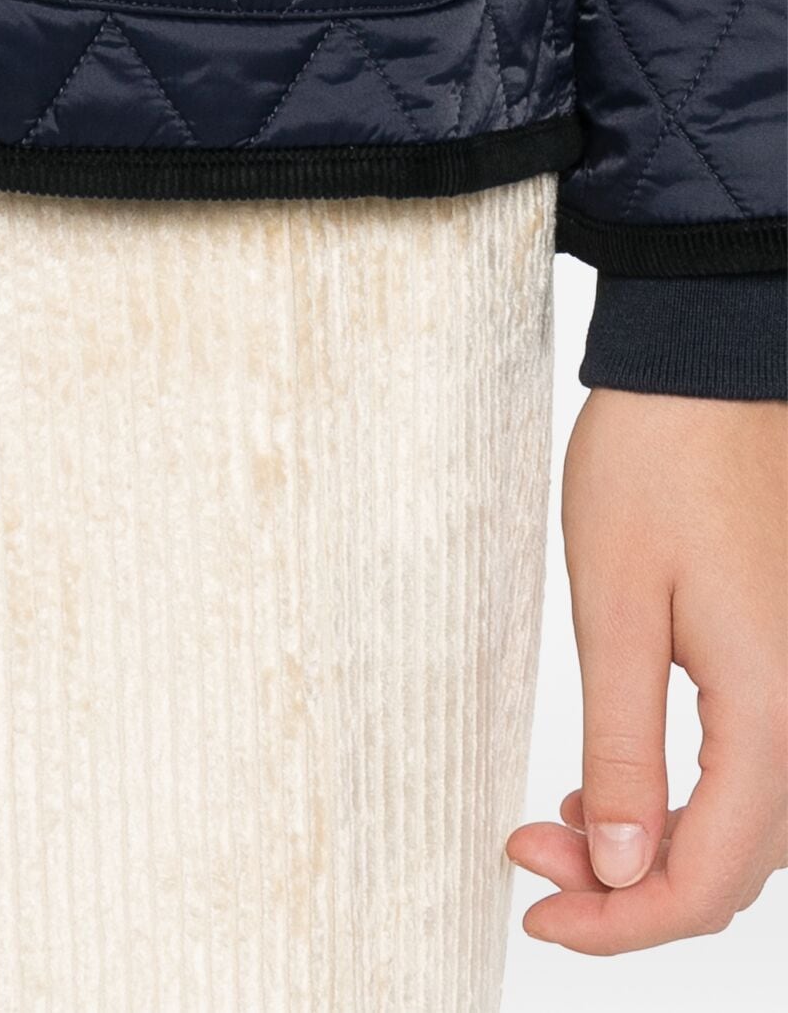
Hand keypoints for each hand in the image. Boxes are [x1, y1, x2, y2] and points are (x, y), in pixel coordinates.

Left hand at [509, 388, 786, 952]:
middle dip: (629, 890)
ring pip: (745, 828)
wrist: (708, 370)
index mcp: (771, 710)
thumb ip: (622, 745)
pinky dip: (684, 802)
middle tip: (530, 861)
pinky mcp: (787, 660)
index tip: (537, 916)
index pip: (708, 877)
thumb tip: (622, 866)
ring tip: (558, 824)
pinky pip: (752, 774)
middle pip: (733, 868)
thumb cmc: (654, 463)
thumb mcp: (616, 605)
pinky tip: (612, 784)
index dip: (622, 922)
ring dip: (656, 849)